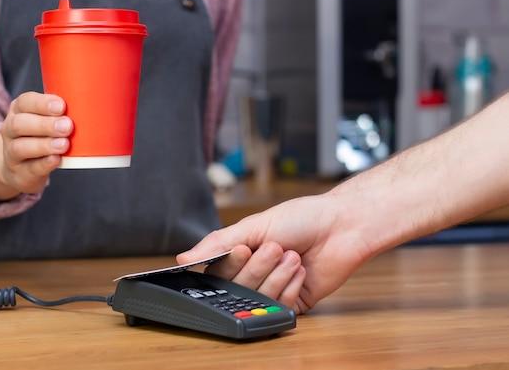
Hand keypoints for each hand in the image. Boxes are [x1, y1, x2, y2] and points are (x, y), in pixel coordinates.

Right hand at [0, 92, 72, 199]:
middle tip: (67, 126)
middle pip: (19, 124)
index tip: (61, 106)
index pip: (24, 102)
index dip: (42, 103)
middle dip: (45, 124)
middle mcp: (10, 131)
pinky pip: (29, 168)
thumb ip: (60, 114)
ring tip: (64, 144)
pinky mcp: (19, 174)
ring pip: (20, 147)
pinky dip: (44, 164)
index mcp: (18, 112)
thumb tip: (89, 108)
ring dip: (44, 145)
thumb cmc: (40, 138)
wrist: (21, 169)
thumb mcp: (45, 121)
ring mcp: (11, 154)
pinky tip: (56, 159)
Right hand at [177, 195, 373, 313]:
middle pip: (237, 286)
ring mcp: (273, 288)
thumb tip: (184, 257)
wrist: (340, 226)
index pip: (218, 271)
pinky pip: (280, 305)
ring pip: (258, 297)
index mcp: (240, 254)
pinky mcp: (293, 302)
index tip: (244, 249)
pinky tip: (300, 269)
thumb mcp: (254, 225)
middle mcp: (254, 273)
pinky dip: (290, 285)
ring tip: (292, 256)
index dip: (231, 264)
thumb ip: (219, 243)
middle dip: (259, 267)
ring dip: (277, 274)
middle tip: (275, 247)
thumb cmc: (301, 218)